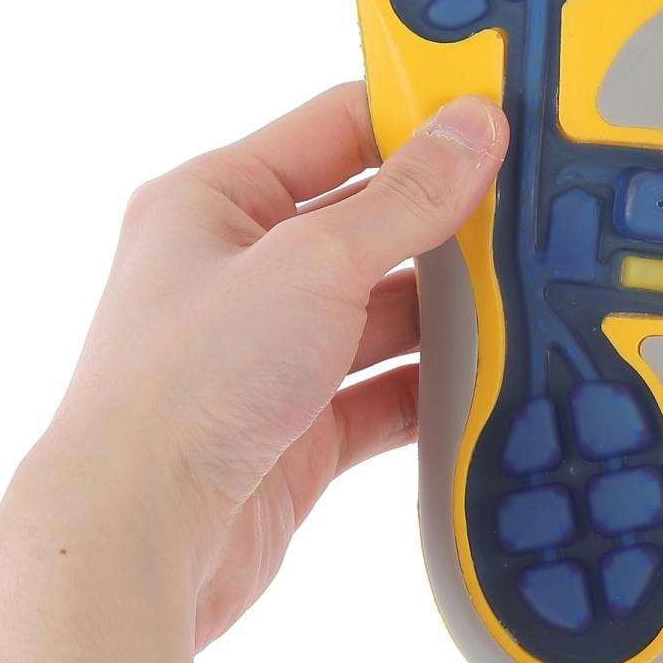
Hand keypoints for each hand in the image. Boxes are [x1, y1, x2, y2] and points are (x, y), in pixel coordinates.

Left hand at [5, 82, 506, 642]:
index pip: (334, 126)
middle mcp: (238, 270)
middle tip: (527, 209)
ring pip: (381, 309)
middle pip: (367, 220)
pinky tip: (483, 377)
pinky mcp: (296, 426)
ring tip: (520, 293)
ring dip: (444, 309)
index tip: (493, 118)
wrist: (136, 545)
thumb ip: (405, 199)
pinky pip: (383, 388)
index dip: (415, 118)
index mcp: (216, 198)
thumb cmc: (183, 386)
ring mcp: (267, 351)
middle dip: (443, 221)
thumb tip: (470, 128)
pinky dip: (432, 384)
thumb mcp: (314, 262)